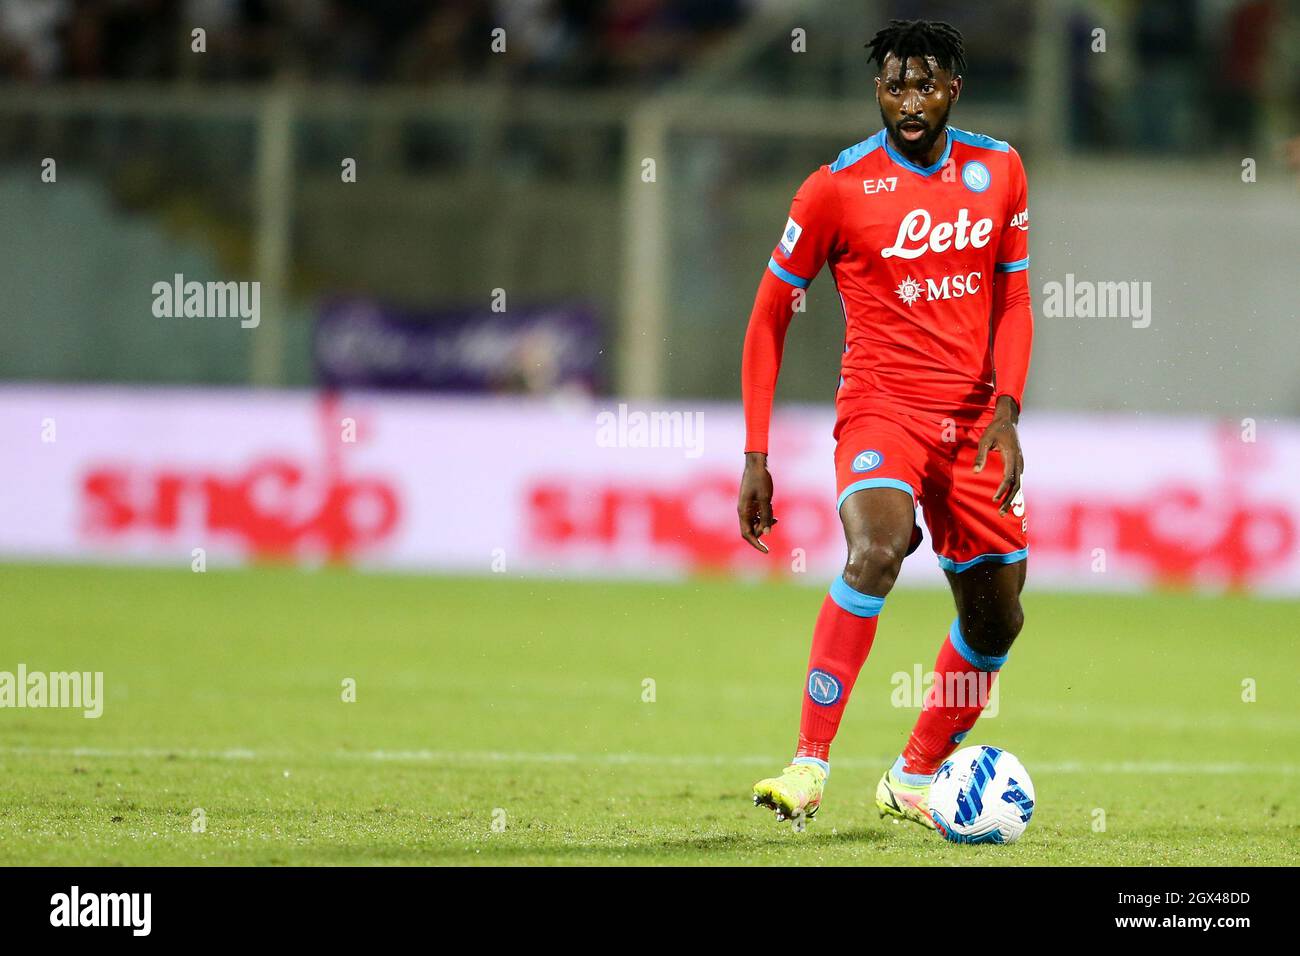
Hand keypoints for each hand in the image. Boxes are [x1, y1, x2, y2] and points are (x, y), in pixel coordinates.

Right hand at [737, 452, 777, 552]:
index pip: (747, 534)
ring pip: (754, 523)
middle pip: (751, 530)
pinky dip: (764, 517)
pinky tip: (772, 512)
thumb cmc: (760, 479)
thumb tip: (767, 533)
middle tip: (775, 522)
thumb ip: (766, 516)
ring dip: (764, 523)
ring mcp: (746, 507)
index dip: (756, 544)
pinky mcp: (750, 503)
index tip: (767, 551)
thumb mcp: (766, 499)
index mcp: (743, 511)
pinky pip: (756, 515)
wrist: (756, 464)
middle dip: (762, 531)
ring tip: (775, 518)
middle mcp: (743, 511)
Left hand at [973, 396, 1022, 515]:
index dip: (1002, 490)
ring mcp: (1020, 463)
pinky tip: (1008, 499)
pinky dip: (1013, 491)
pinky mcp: (1018, 463)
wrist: (1007, 421)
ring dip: (1011, 498)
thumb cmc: (994, 430)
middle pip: (1016, 485)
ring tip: (1002, 510)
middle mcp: (1019, 461)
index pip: (1009, 477)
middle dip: (1009, 500)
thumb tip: (975, 472)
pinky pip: (1017, 480)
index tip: (994, 498)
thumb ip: (980, 456)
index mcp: (1012, 455)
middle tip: (1000, 513)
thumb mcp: (984, 440)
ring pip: (1018, 484)